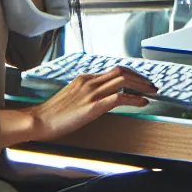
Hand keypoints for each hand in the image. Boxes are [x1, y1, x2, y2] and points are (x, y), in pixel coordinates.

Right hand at [28, 66, 156, 139]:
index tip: (141, 81)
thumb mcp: (72, 97)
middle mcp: (90, 82)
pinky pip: (119, 98)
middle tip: (152, 86)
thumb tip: (102, 97)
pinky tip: (142, 103)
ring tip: (152, 92)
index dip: (132, 75)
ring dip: (141, 85)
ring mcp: (91, 93)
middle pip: (122, 72)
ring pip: (123, 81)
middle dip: (141, 78)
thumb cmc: (53, 113)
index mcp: (85, 79)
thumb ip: (87, 93)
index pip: (114, 71)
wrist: (39, 120)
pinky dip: (134, 99)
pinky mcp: (92, 107)